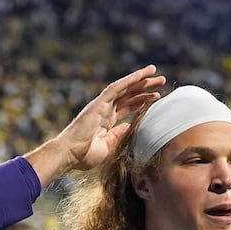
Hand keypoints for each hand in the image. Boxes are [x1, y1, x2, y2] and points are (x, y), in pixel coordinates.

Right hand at [26, 65, 164, 184]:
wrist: (69, 155)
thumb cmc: (84, 156)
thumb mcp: (107, 147)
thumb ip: (118, 136)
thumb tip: (129, 127)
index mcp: (106, 121)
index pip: (127, 107)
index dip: (142, 101)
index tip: (156, 97)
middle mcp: (104, 110)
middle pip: (128, 95)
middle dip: (144, 87)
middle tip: (161, 81)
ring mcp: (101, 105)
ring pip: (124, 88)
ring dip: (140, 79)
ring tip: (156, 73)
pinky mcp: (98, 103)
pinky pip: (116, 87)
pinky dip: (129, 80)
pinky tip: (142, 74)